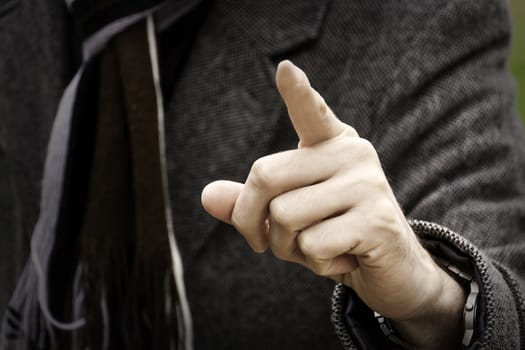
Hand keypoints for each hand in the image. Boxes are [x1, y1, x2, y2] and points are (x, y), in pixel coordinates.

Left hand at [201, 60, 464, 347]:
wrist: (392, 269)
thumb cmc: (333, 234)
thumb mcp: (288, 217)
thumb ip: (250, 203)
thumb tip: (207, 196)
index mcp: (330, 144)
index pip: (310, 112)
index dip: (297, 92)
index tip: (285, 69)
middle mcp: (352, 154)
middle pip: (265, 176)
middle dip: (250, 221)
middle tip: (264, 242)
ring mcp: (367, 184)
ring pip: (285, 217)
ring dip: (287, 248)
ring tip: (319, 248)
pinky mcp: (376, 220)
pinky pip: (313, 246)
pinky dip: (316, 265)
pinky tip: (344, 259)